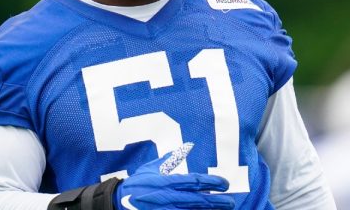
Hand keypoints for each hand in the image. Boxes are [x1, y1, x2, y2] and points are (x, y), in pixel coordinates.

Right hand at [115, 150, 234, 209]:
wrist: (118, 203)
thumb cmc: (137, 184)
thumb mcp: (152, 168)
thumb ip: (171, 159)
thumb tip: (187, 146)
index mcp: (167, 181)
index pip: (195, 181)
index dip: (212, 182)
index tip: (225, 184)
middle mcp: (168, 196)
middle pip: (198, 200)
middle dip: (217, 201)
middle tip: (231, 202)